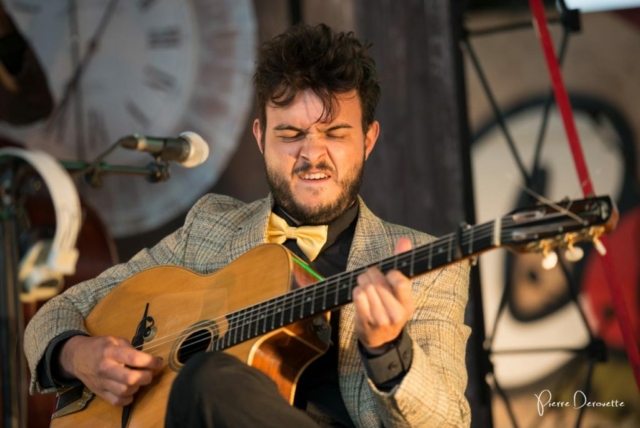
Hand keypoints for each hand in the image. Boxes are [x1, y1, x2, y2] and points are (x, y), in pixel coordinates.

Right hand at [59, 335, 162, 405]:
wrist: (76, 357)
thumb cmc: (99, 347)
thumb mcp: (115, 340)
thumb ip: (131, 348)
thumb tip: (149, 359)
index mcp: (110, 352)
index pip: (134, 358)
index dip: (150, 361)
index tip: (158, 362)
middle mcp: (105, 368)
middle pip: (131, 379)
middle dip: (146, 376)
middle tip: (150, 372)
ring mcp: (102, 383)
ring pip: (125, 391)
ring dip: (138, 387)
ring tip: (139, 380)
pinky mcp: (99, 393)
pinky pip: (117, 401)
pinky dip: (128, 398)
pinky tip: (131, 390)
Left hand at [353, 237, 414, 354]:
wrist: (380, 338)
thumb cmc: (391, 307)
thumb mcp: (400, 291)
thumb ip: (402, 263)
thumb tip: (404, 240)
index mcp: (408, 304)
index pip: (401, 282)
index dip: (391, 274)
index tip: (388, 274)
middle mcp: (396, 313)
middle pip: (378, 282)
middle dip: (371, 274)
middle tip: (370, 275)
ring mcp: (380, 319)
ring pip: (366, 287)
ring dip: (362, 281)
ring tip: (364, 283)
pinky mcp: (365, 321)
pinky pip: (357, 296)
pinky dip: (356, 290)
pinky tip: (359, 293)